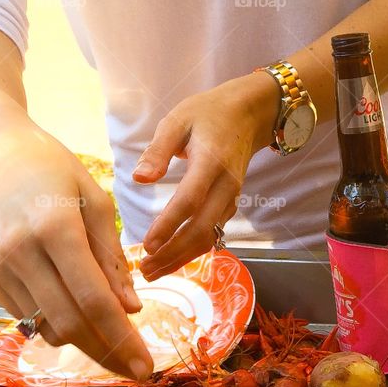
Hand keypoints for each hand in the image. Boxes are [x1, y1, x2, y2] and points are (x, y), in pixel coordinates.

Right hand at [0, 103, 151, 378]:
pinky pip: (28, 316)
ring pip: (48, 327)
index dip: (123, 339)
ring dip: (83, 339)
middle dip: (107, 354)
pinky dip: (56, 322)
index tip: (146, 368)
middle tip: (134, 369)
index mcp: (55, 228)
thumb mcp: (94, 199)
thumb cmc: (49, 166)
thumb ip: (112, 256)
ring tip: (109, 334)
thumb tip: (132, 308)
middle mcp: (21, 252)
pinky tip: (74, 311)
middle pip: (70, 324)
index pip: (94, 300)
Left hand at [134, 72, 280, 279]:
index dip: (169, 225)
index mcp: (211, 163)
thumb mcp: (177, 120)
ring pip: (208, 238)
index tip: (147, 245)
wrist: (248, 116)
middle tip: (144, 270)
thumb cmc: (207, 114)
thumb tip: (140, 179)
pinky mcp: (229, 206)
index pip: (190, 200)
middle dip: (172, 254)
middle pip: (201, 230)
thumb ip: (158, 150)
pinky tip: (170, 259)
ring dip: (181, 259)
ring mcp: (230, 200)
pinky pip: (211, 235)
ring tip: (153, 271)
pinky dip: (191, 251)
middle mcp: (225, 187)